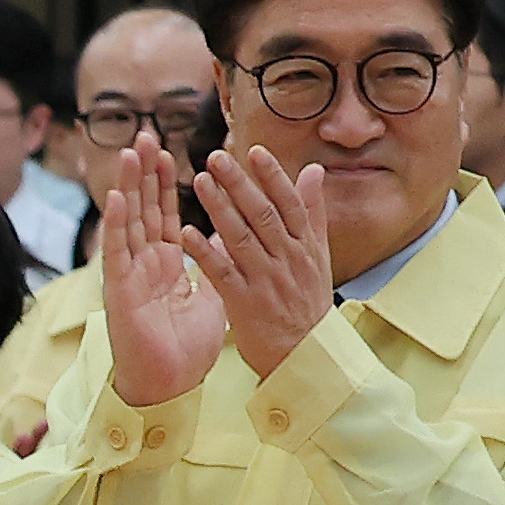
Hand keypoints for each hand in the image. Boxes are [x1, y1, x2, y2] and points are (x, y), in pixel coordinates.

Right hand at [94, 133, 226, 408]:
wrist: (171, 386)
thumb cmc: (185, 349)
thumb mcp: (212, 298)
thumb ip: (216, 267)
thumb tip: (228, 241)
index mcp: (165, 265)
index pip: (164, 215)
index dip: (165, 184)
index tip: (169, 151)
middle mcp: (143, 265)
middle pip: (142, 209)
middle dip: (144, 173)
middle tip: (146, 135)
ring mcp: (129, 276)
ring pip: (127, 222)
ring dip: (128, 186)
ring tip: (131, 153)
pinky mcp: (120, 292)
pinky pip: (117, 253)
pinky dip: (115, 224)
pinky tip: (116, 197)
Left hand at [185, 144, 338, 381]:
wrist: (304, 354)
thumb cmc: (307, 301)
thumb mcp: (318, 255)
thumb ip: (313, 212)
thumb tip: (314, 170)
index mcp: (306, 245)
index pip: (289, 203)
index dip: (271, 176)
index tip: (254, 150)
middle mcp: (288, 258)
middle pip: (262, 214)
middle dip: (239, 183)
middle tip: (216, 156)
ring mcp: (266, 280)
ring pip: (240, 237)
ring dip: (218, 207)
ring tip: (198, 181)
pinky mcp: (244, 302)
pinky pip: (222, 272)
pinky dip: (204, 251)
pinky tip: (185, 232)